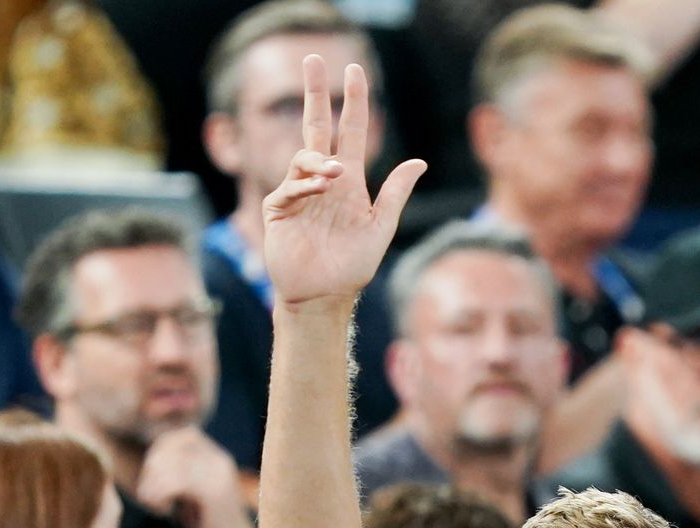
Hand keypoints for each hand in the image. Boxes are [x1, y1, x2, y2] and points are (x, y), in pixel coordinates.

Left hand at [137, 427, 252, 527]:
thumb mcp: (195, 496)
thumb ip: (181, 476)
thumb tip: (153, 461)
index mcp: (220, 459)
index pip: (184, 435)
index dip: (161, 449)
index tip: (151, 474)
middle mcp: (221, 462)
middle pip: (174, 446)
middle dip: (152, 466)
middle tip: (146, 491)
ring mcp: (218, 476)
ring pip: (171, 465)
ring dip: (152, 484)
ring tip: (150, 503)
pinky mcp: (213, 494)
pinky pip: (175, 484)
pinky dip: (160, 495)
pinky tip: (161, 511)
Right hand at [261, 57, 425, 309]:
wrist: (323, 297)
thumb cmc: (352, 267)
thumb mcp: (380, 227)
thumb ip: (396, 194)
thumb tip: (420, 162)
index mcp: (349, 181)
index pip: (351, 131)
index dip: (353, 102)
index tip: (354, 71)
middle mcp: (323, 180)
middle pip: (318, 126)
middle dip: (317, 93)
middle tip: (313, 60)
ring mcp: (298, 191)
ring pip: (305, 154)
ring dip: (320, 159)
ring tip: (335, 174)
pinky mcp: (279, 207)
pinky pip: (291, 185)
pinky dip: (305, 184)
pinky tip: (319, 189)